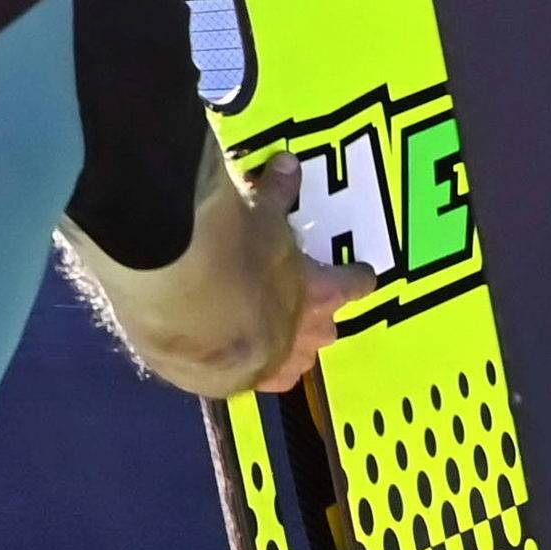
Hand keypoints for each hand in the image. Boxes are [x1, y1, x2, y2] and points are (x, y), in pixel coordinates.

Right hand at [244, 156, 374, 395]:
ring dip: (285, 348)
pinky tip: (230, 358)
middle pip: (327, 329)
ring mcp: (275, 363)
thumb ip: (275, 193)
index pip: (354, 284)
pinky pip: (254, 379)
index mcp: (321, 292)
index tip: (361, 273)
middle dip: (317, 317)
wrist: (189, 309)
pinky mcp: (239, 384)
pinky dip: (246, 368)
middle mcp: (307, 333)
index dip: (355, 277)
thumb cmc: (235, 253)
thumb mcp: (258, 213)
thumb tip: (287, 165)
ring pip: (295, 363)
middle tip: (300, 300)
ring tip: (266, 334)